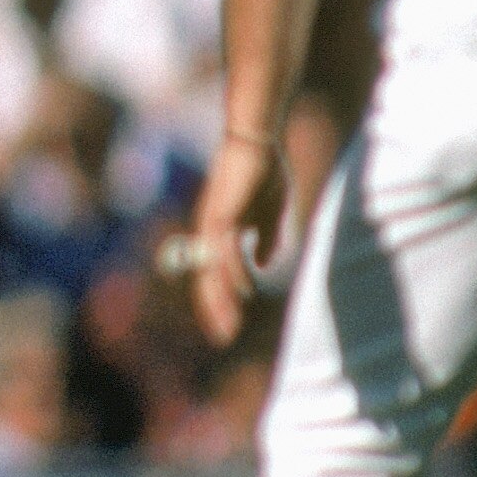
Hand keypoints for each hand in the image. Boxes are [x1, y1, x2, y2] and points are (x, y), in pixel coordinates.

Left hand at [186, 131, 287, 345]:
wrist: (257, 139)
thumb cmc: (262, 171)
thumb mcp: (270, 213)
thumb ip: (265, 239)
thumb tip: (262, 266)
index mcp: (218, 231)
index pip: (212, 273)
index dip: (219, 299)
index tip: (228, 325)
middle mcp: (209, 230)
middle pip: (206, 277)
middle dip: (215, 309)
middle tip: (223, 337)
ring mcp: (212, 222)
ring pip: (212, 270)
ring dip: (221, 299)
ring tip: (229, 324)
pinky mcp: (222, 214)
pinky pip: (225, 251)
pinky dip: (233, 273)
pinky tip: (244, 290)